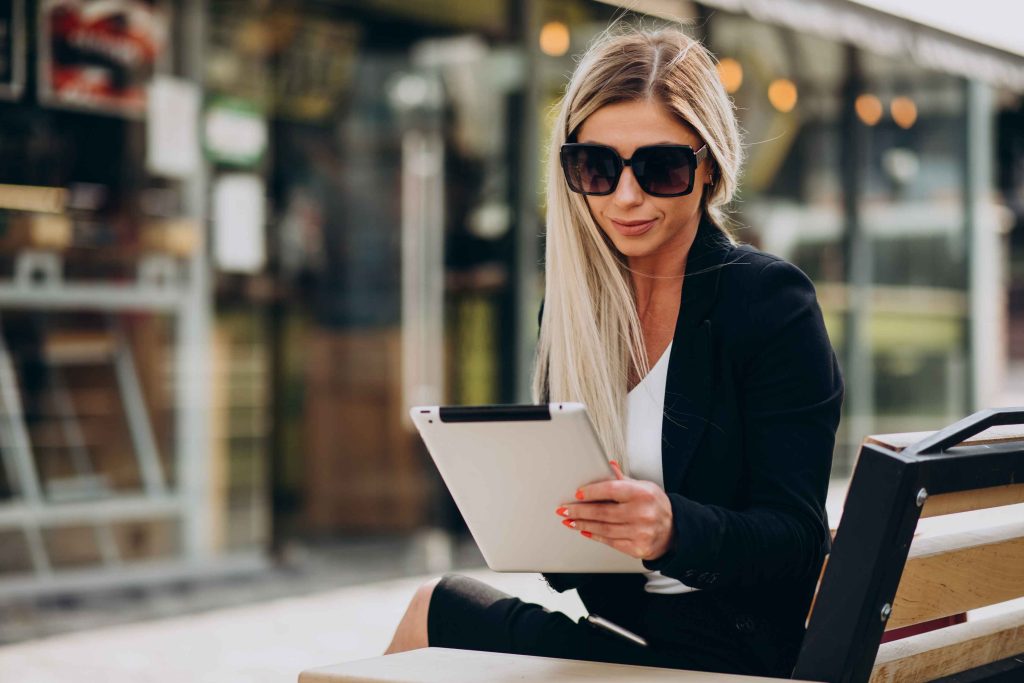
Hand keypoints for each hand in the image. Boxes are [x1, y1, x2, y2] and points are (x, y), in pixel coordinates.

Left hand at [555, 460, 675, 560]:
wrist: (675, 530)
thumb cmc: (656, 505)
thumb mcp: (644, 486)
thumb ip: (623, 479)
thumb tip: (608, 465)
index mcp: (642, 494)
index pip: (611, 490)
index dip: (591, 492)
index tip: (576, 494)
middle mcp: (642, 514)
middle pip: (602, 512)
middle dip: (579, 511)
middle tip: (564, 509)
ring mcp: (639, 533)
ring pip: (603, 528)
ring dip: (582, 524)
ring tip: (569, 520)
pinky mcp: (636, 548)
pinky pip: (610, 541)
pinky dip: (595, 535)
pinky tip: (584, 530)